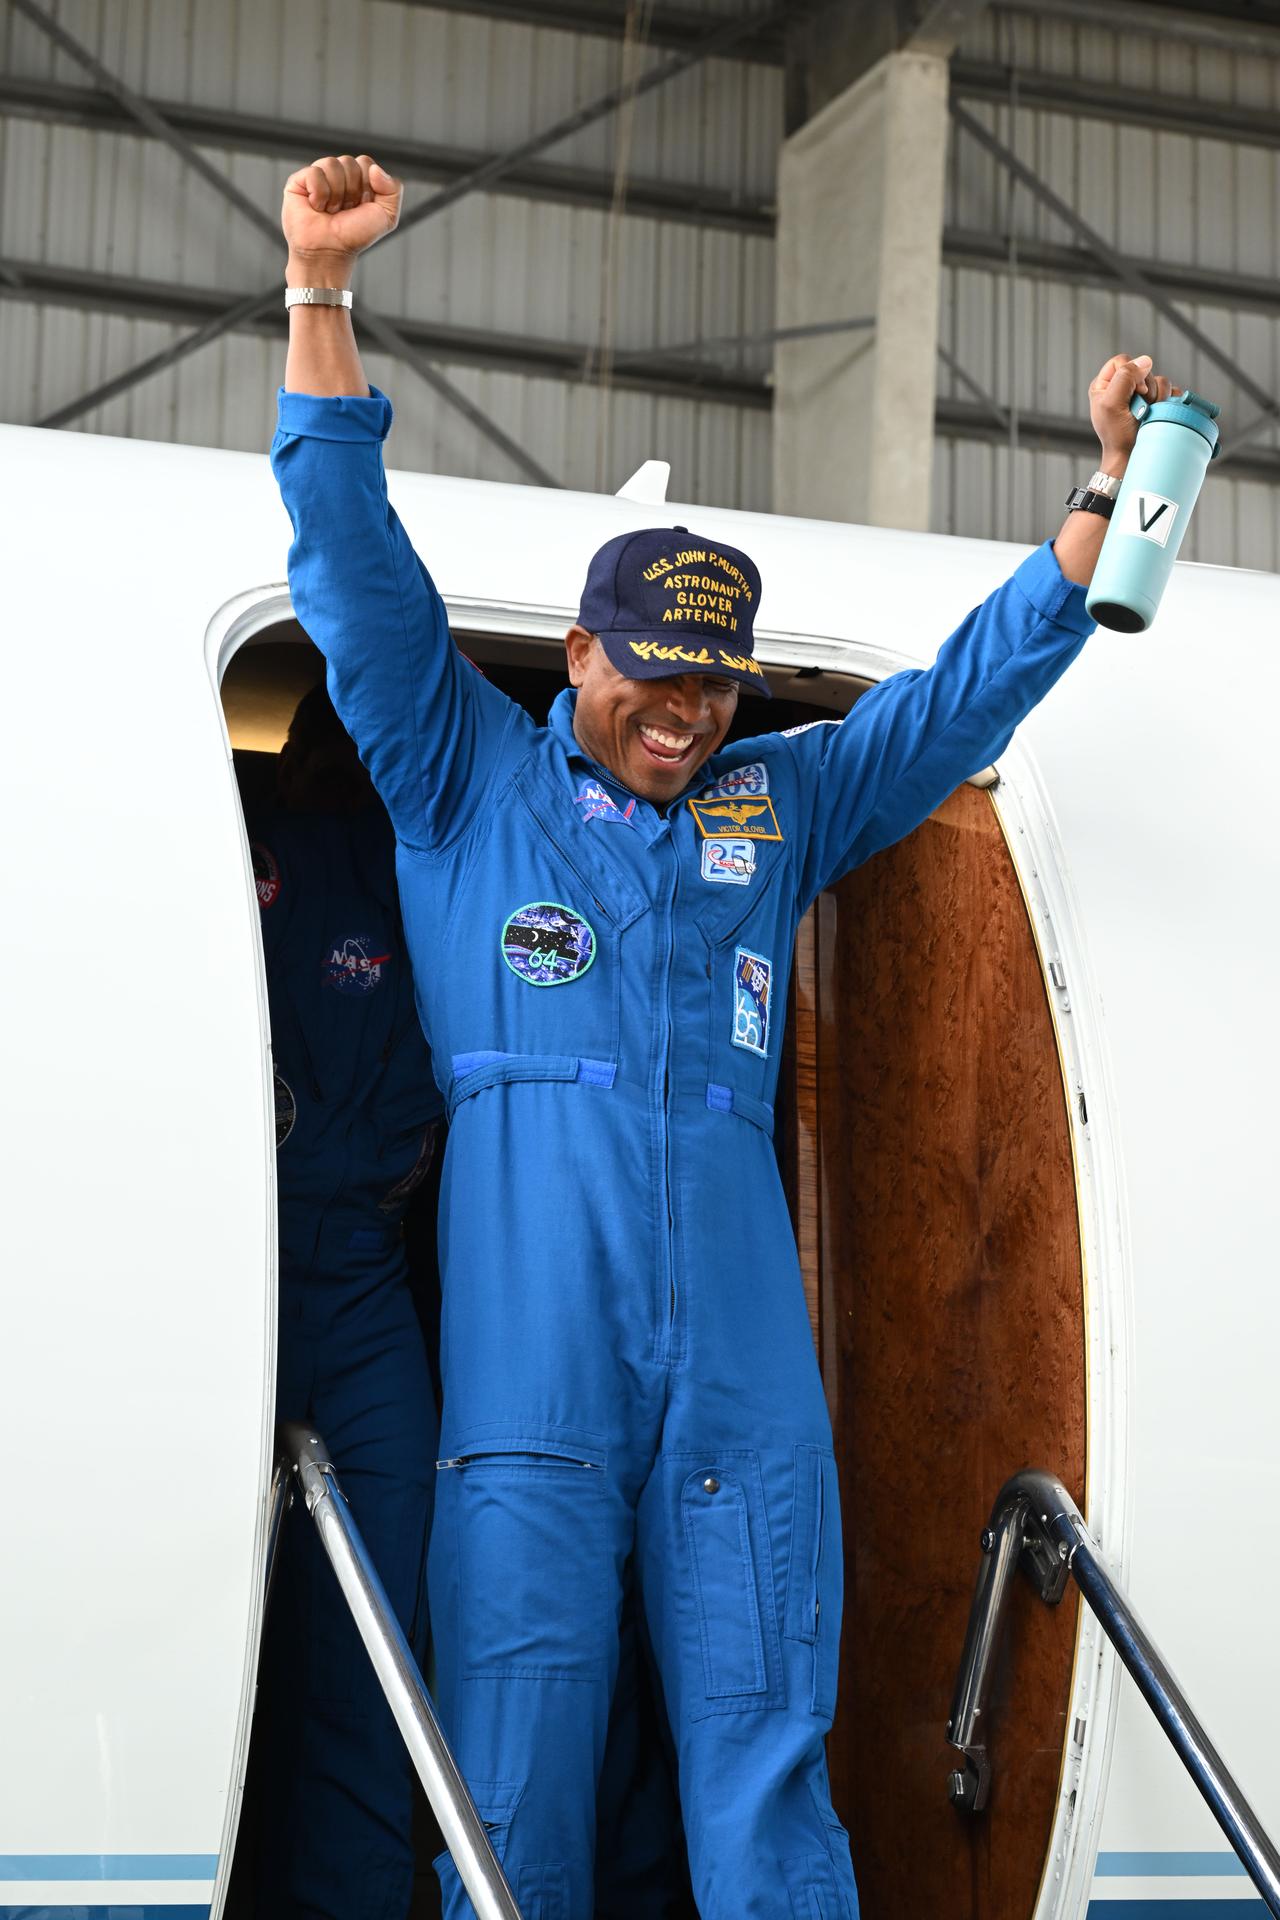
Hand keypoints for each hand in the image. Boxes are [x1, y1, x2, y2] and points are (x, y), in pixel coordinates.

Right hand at [282, 154, 401, 283]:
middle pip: (350, 162)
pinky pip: (315, 173)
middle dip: (351, 191)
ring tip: (331, 211)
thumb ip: (393, 189)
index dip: (367, 186)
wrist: (330, 252)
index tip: (361, 206)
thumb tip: (375, 169)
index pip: (365, 162)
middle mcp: (338, 174)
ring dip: (336, 195)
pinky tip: (317, 207)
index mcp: (357, 178)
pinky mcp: (298, 181)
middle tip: (344, 211)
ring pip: (332, 164)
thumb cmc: (355, 236)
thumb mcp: (387, 216)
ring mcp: (318, 176)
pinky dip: (320, 194)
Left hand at [1089, 352, 1180, 472]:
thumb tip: (1145, 361)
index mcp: (1106, 385)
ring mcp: (1142, 396)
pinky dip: (1169, 401)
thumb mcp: (1111, 404)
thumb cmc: (1117, 436)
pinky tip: (1161, 413)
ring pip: (1160, 380)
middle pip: (1144, 370)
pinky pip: (1171, 392)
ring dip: (1158, 398)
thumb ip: (1125, 377)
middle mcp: (1124, 388)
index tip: (1134, 393)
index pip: (1122, 361)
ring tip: (1149, 415)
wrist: (1132, 458)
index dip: (1131, 372)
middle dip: (1146, 389)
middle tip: (1140, 409)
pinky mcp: (1157, 404)